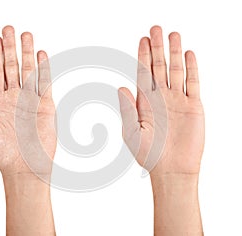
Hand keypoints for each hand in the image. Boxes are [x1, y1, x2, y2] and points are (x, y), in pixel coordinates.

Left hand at [0, 26, 55, 175]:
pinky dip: (44, 69)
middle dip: (10, 48)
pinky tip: (41, 55)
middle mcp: (14, 98)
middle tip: (10, 29)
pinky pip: (44, 83)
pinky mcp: (45, 106)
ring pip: (28, 71)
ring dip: (27, 53)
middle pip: (11, 67)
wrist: (26, 168)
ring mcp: (30, 100)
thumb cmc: (2, 156)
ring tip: (26, 36)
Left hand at [118, 26, 203, 176]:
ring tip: (173, 35)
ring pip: (175, 70)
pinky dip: (191, 68)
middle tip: (155, 28)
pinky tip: (188, 54)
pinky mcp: (193, 106)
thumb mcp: (131, 132)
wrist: (172, 169)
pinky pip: (193, 83)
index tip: (142, 39)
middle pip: (158, 66)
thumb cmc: (149, 154)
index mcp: (144, 102)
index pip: (143, 72)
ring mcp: (177, 100)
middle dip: (157, 48)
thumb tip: (120, 86)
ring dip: (174, 53)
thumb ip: (126, 109)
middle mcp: (160, 97)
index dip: (142, 56)